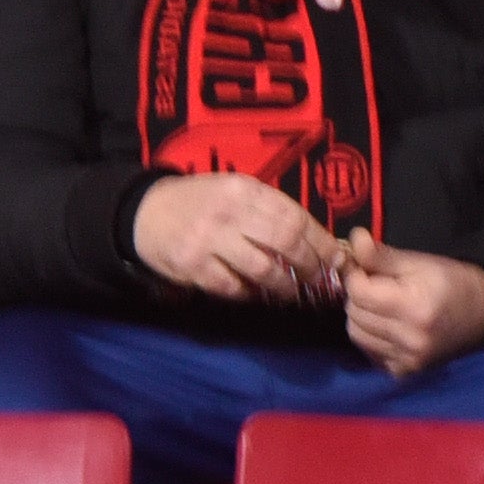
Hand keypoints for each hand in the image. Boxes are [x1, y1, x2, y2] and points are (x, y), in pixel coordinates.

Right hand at [134, 171, 352, 303]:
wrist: (146, 212)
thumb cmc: (199, 203)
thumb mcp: (234, 192)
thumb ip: (268, 210)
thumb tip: (314, 239)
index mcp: (245, 189)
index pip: (294, 216)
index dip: (321, 241)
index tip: (337, 259)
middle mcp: (230, 212)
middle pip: (285, 241)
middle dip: (310, 265)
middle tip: (319, 279)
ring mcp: (210, 240)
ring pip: (263, 269)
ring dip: (284, 286)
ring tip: (292, 292)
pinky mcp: (194, 266)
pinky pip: (233, 287)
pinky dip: (250, 295)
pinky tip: (255, 294)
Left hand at [337, 233, 483, 375]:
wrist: (482, 314)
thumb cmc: (450, 282)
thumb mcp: (418, 262)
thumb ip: (380, 255)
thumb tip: (354, 237)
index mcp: (415, 307)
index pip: (358, 293)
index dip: (355, 276)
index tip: (364, 269)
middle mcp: (410, 340)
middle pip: (354, 314)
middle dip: (358, 296)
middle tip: (374, 285)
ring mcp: (408, 360)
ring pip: (357, 335)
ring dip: (361, 317)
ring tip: (380, 305)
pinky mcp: (406, 372)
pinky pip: (369, 352)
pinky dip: (371, 337)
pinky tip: (387, 326)